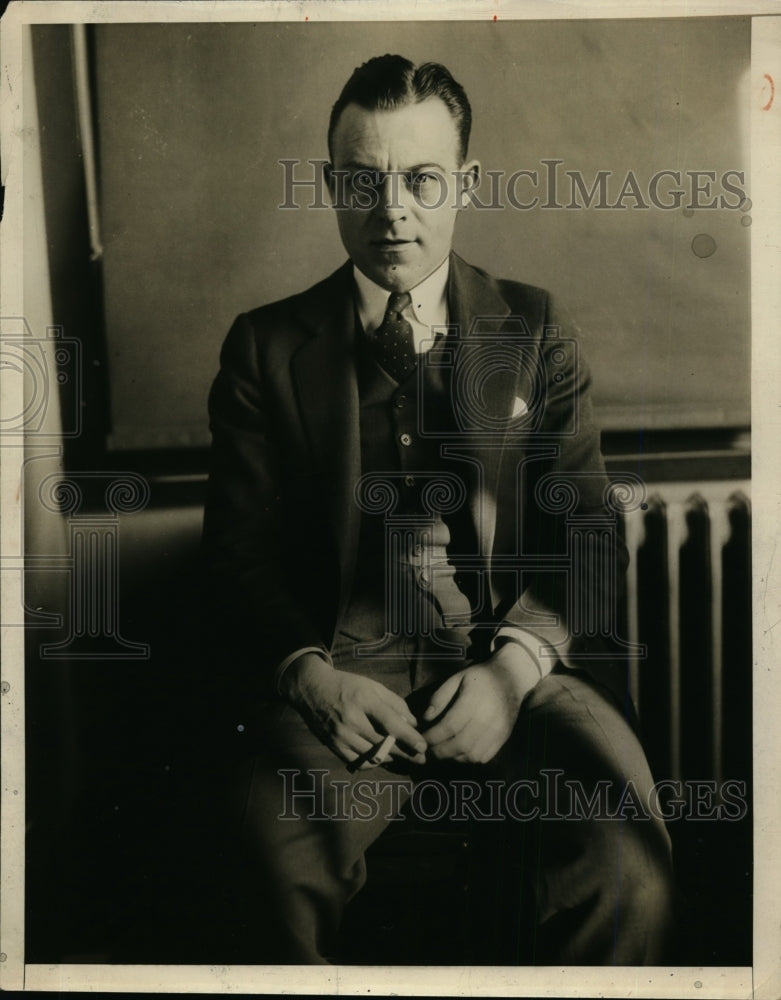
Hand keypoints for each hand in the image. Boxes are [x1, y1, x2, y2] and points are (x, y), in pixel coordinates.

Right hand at [281, 653, 427, 767]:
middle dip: (406, 753)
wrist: (312, 689)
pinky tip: (381, 759)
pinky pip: (358, 762)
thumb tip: (413, 724)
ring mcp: (341, 735)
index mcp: (363, 700)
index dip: (409, 737)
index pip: (390, 723)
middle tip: (421, 759)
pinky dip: (373, 764)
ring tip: (404, 759)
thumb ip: (395, 704)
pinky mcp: (333, 746)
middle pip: (384, 743)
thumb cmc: (347, 686)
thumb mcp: (372, 686)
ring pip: (372, 756)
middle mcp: (351, 719)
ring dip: (391, 759)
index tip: (423, 747)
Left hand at [422, 644, 540, 763]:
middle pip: (459, 745)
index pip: (449, 727)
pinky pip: (483, 757)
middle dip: (440, 751)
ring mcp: (497, 731)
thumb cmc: (480, 677)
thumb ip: (439, 698)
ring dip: (453, 757)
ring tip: (442, 751)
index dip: (432, 737)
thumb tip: (426, 718)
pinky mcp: (503, 738)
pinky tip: (459, 751)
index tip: (422, 739)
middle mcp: (486, 719)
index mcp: (472, 702)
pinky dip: (468, 759)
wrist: (512, 678)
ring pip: (471, 755)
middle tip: (428, 749)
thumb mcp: (457, 679)